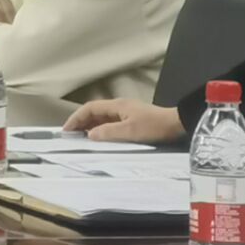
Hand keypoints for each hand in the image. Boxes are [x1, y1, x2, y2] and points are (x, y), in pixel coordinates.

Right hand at [62, 98, 184, 144]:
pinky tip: (100, 138)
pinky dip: (101, 129)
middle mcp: (119, 107)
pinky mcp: (133, 120)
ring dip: (90, 126)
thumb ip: (108, 132)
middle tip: (71, 135)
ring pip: (102, 118)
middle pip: (94, 112)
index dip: (76, 118)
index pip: (90, 109)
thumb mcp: (130, 131)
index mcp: (117, 106)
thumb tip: (90, 135)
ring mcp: (126, 113)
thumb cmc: (154, 127)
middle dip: (81, 122)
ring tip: (82, 139)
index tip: (66, 130)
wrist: (177, 125)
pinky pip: (111, 123)